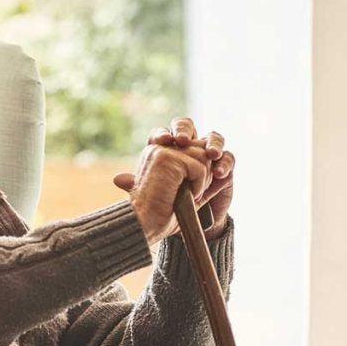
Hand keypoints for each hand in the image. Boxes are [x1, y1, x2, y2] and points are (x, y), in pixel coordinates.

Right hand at [113, 143, 212, 246]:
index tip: (197, 180)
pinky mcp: (167, 158)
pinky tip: (186, 196)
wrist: (145, 227)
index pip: (193, 145)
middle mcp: (158, 147)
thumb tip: (220, 160)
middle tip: (190, 193)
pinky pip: (200, 168)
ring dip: (202, 181)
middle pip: (201, 149)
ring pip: (204, 156)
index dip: (201, 163)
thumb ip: (198, 172)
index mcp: (159, 152)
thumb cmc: (162, 214)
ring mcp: (161, 151)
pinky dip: (199, 186)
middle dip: (204, 174)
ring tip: (187, 195)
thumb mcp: (184, 188)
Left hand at [147, 118, 234, 239]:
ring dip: (212, 143)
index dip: (163, 134)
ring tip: (210, 154)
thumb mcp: (151, 194)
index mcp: (168, 148)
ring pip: (214, 137)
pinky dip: (225, 164)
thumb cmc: (168, 201)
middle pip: (188, 126)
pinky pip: (228, 159)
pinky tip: (219, 173)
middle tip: (182, 140)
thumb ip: (136, 185)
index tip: (163, 141)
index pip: (165, 133)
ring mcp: (208, 154)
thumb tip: (118, 179)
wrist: (191, 219)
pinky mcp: (225, 166)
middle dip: (185, 129)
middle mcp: (189, 146)